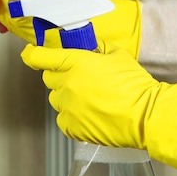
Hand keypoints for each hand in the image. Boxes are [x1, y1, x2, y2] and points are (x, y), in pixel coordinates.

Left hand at [20, 41, 176, 175]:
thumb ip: (96, 49)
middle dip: (59, 75)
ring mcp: (68, 107)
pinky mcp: (72, 127)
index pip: (40, 57)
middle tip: (79, 78)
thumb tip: (87, 48)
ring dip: (66, 96)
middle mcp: (67, 84)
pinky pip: (63, 119)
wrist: (146, 115)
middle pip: (48, 78)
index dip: (32, 54)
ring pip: (55, 99)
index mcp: (76, 63)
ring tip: (89, 99)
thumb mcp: (117, 55)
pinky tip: (89, 114)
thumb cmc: (135, 84)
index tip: (30, 53)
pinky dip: (72, 117)